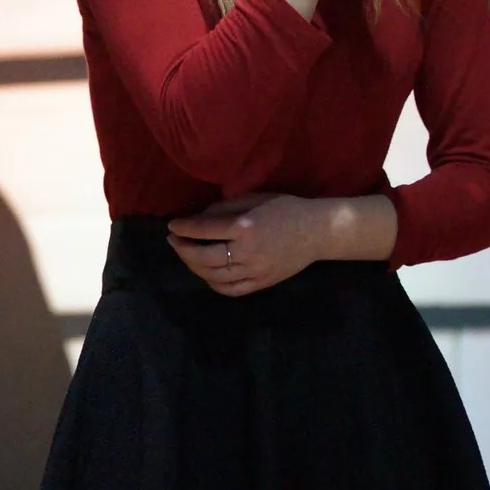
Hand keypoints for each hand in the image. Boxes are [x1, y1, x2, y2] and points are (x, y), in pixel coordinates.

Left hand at [167, 193, 323, 296]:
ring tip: (186, 255)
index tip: (172, 225)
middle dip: (183, 249)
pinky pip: (231, 290)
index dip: (184, 228)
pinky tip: (205, 272)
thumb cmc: (285, 209)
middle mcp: (248, 253)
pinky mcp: (262, 284)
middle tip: (173, 241)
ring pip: (214, 276)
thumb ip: (225, 208)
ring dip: (194, 266)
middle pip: (204, 257)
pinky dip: (213, 283)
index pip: (205, 230)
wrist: (317, 232)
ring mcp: (256, 272)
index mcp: (246, 228)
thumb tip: (198, 217)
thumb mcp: (254, 199)